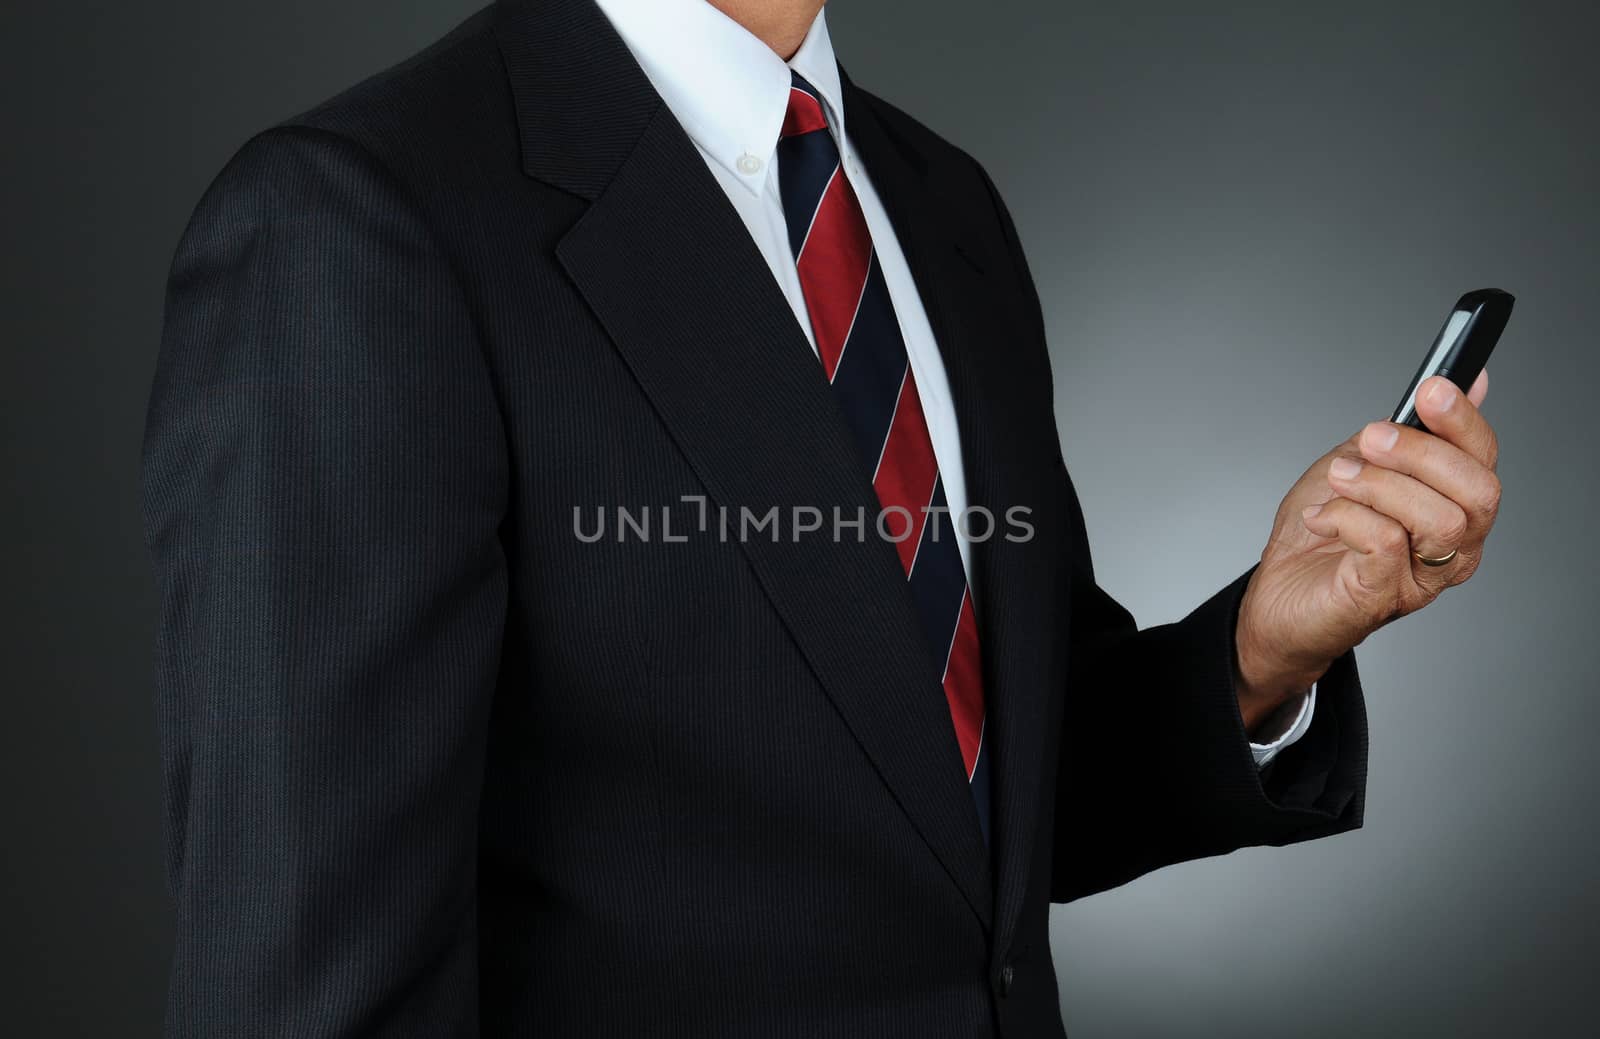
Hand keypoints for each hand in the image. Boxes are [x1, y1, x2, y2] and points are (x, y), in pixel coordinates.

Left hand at [1233, 371, 1501, 729]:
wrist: (1276, 595)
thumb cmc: (1319, 534)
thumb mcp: (1359, 463)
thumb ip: (1407, 430)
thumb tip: (1467, 382)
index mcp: (1452, 504)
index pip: (1483, 458)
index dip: (1462, 420)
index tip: (1431, 389)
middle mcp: (1453, 543)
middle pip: (1478, 490)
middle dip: (1421, 453)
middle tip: (1371, 439)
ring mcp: (1424, 574)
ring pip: (1439, 517)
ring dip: (1379, 485)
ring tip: (1339, 480)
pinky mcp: (1385, 594)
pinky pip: (1386, 542)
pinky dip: (1348, 517)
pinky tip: (1322, 518)